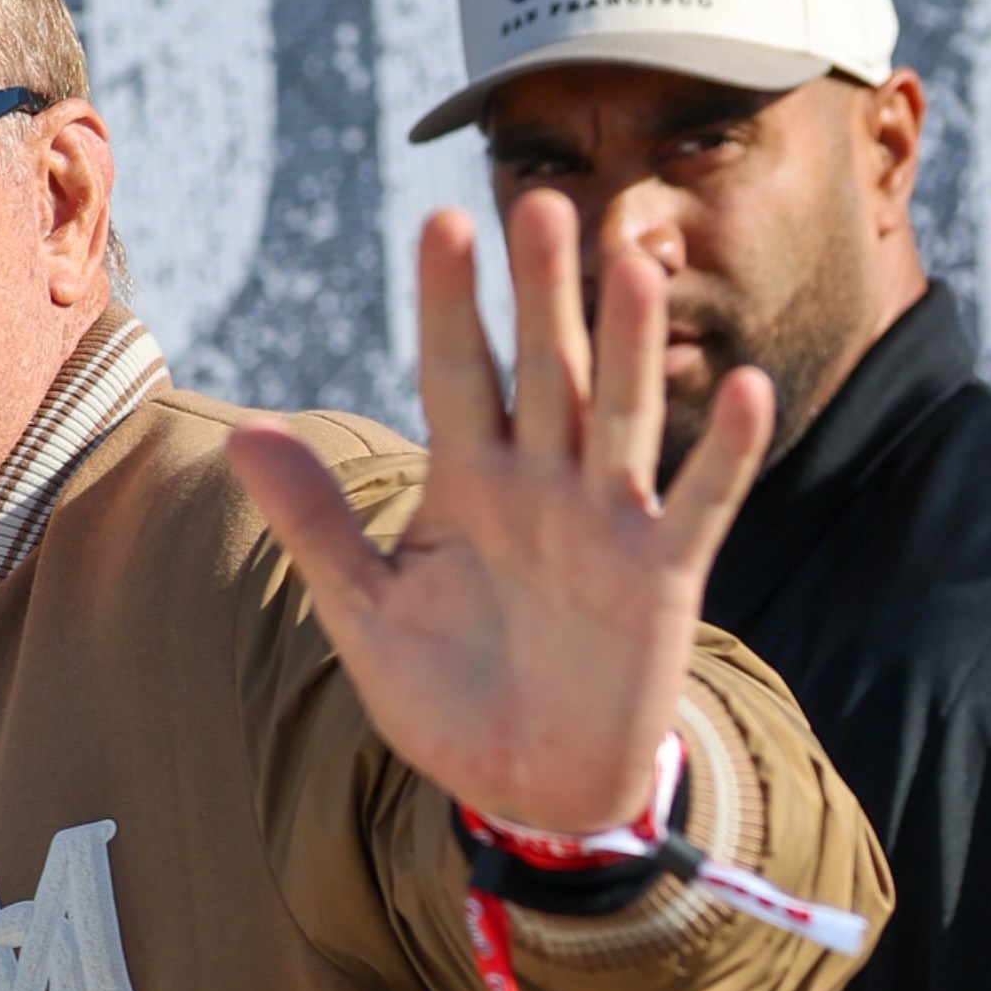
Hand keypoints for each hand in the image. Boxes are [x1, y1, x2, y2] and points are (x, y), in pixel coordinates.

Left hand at [226, 192, 772, 835]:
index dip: (450, 304)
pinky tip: (747, 389)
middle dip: (543, 295)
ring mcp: (607, 523)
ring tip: (635, 264)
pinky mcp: (662, 577)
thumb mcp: (365, 613)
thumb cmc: (445, 694)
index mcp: (467, 481)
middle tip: (542, 204)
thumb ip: (315, 525)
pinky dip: (725, 454)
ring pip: (619, 416)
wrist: (526, 786)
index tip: (441, 223)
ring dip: (630, 346)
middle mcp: (542, 484)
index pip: (456, 373)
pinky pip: (699, 506)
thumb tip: (243, 436)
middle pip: (545, 371)